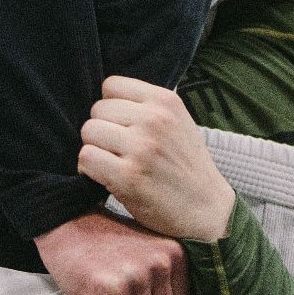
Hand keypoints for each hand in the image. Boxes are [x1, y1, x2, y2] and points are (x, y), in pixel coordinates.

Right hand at [32, 209, 194, 294]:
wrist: (67, 225)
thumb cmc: (109, 244)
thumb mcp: (151, 255)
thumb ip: (181, 286)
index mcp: (176, 252)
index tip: (134, 278)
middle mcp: (161, 262)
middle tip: (117, 282)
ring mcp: (136, 276)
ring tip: (109, 288)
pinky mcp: (111, 291)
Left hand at [79, 77, 236, 242]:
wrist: (207, 208)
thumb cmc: (186, 166)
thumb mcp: (178, 122)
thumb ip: (147, 106)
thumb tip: (104, 99)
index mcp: (165, 101)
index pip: (111, 85)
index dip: (111, 107)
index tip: (122, 126)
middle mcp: (154, 119)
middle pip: (96, 110)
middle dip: (103, 130)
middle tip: (120, 151)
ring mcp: (141, 147)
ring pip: (89, 132)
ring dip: (96, 150)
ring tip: (115, 163)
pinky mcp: (128, 176)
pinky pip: (86, 158)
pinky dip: (90, 170)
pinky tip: (107, 177)